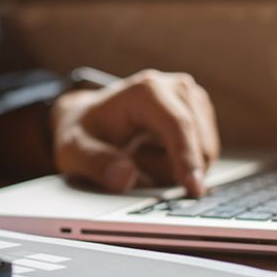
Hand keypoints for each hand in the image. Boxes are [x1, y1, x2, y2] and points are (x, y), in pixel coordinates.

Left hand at [50, 70, 219, 195]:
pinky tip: (154, 154)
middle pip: (196, 146)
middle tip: (131, 162)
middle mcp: (177, 88)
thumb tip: (125, 175)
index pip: (178, 126)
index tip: (192, 188)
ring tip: (139, 155)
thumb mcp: (73, 151)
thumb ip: (95, 163)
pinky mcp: (202, 115)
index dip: (187, 158)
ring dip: (172, 169)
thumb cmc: (83, 133)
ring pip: (203, 155)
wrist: (90, 119)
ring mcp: (193, 100)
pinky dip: (179, 165)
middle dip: (168, 170)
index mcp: (147, 91)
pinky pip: (203, 156)